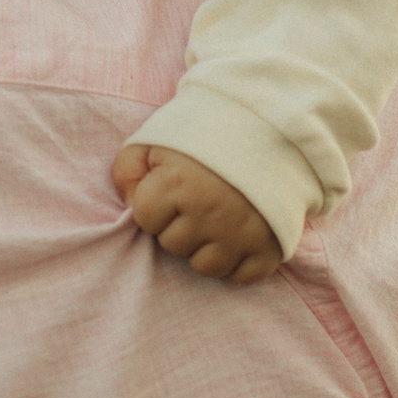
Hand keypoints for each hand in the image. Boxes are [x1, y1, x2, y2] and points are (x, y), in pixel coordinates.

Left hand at [112, 144, 281, 284]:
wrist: (271, 122)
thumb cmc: (206, 131)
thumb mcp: (155, 138)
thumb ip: (127, 170)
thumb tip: (128, 205)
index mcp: (179, 184)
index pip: (146, 220)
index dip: (154, 203)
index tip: (171, 186)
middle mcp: (210, 213)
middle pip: (173, 245)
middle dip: (180, 225)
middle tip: (199, 197)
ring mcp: (242, 233)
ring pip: (206, 266)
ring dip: (207, 246)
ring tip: (217, 216)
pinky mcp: (270, 246)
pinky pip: (243, 275)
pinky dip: (240, 259)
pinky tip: (240, 232)